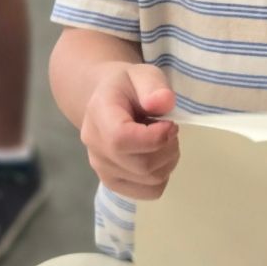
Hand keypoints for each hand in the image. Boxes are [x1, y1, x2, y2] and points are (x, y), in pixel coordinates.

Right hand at [79, 62, 179, 199]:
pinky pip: (149, 192)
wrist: (108, 101)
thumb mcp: (142, 74)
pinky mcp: (114, 183)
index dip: (153, 138)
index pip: (120, 139)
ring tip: (163, 140)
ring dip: (168, 160)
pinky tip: (157, 156)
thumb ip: (153, 85)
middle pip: (140, 165)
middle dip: (167, 148)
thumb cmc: (128, 87)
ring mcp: (102, 169)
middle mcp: (95, 147)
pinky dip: (163, 176)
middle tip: (171, 129)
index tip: (170, 124)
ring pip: (149, 180)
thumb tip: (163, 102)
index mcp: (98, 115)